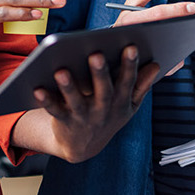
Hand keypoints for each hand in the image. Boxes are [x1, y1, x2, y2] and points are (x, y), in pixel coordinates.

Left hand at [30, 43, 166, 161]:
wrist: (83, 148)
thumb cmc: (107, 117)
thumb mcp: (129, 106)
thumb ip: (141, 85)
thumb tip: (157, 65)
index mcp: (121, 102)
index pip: (127, 82)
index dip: (130, 65)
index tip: (131, 47)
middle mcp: (103, 110)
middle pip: (103, 90)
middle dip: (100, 73)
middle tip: (96, 54)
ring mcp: (83, 117)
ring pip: (76, 101)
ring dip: (69, 87)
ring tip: (61, 70)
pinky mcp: (64, 121)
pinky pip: (54, 110)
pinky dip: (45, 100)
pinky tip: (37, 88)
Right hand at [106, 0, 194, 75]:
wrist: (110, 52)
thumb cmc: (124, 26)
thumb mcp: (129, 8)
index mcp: (130, 22)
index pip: (158, 13)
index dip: (177, 9)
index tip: (194, 7)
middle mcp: (133, 40)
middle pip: (164, 32)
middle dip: (182, 25)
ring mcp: (139, 57)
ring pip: (166, 52)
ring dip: (180, 45)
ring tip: (192, 34)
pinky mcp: (145, 71)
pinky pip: (165, 68)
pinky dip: (175, 61)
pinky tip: (181, 53)